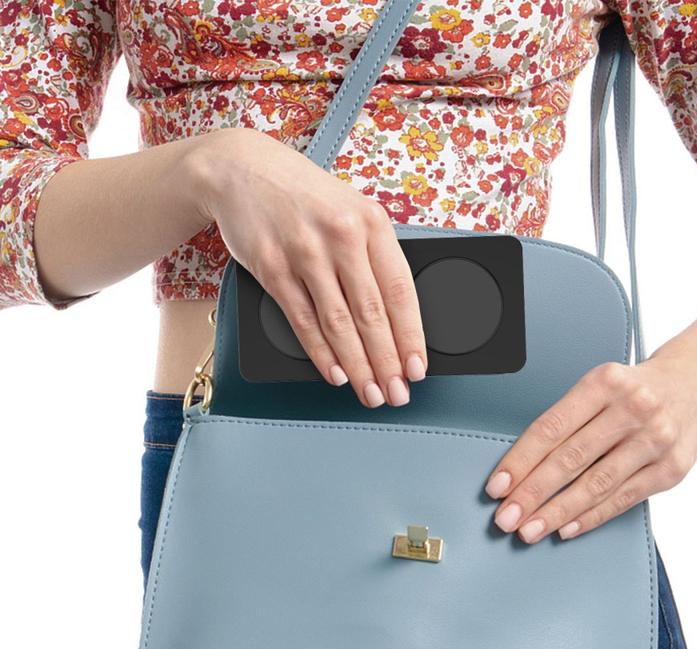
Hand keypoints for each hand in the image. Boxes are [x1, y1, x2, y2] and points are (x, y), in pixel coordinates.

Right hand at [187, 127, 427, 407]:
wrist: (242, 168)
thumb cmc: (305, 196)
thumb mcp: (351, 209)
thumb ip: (373, 255)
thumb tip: (394, 318)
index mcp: (372, 222)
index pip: (400, 291)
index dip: (411, 335)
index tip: (417, 367)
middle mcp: (341, 236)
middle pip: (371, 313)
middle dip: (387, 362)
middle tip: (397, 394)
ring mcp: (305, 252)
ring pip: (339, 323)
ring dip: (357, 365)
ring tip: (370, 393)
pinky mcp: (273, 268)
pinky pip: (302, 320)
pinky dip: (321, 353)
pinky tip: (336, 373)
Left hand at [483, 357, 696, 542]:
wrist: (695, 384)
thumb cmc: (632, 390)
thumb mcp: (599, 387)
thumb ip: (566, 421)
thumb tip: (521, 469)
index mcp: (604, 383)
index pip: (551, 428)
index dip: (520, 460)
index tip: (497, 487)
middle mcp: (633, 409)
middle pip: (571, 459)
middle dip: (532, 493)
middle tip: (506, 518)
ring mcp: (656, 440)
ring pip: (597, 484)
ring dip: (558, 512)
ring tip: (530, 529)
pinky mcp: (672, 469)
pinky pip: (624, 498)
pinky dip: (591, 516)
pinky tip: (566, 528)